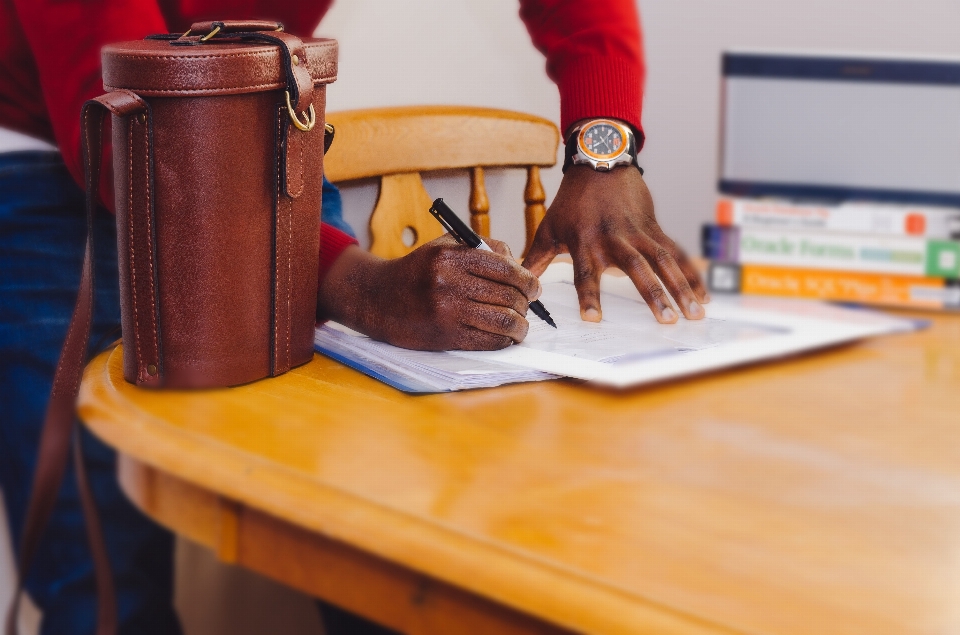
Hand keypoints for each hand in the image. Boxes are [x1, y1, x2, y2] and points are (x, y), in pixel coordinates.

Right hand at [318, 236, 541, 350]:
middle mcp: (449, 282)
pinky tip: (505, 337)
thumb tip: (518, 264)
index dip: (528, 280)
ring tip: (521, 325)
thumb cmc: (416, 271)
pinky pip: (488, 341)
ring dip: (520, 326)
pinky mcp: (445, 336)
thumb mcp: (444, 246)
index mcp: (450, 256)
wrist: (377, 299)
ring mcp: (447, 311)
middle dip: (526, 303)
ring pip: (504, 321)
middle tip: (527, 306)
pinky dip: (504, 340)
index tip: (534, 287)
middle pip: (508, 296)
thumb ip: (482, 247)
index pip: (506, 269)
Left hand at [522, 165, 708, 322]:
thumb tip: (518, 281)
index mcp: (586, 242)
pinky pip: (677, 253)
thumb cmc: (572, 200)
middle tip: (667, 320)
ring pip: (664, 261)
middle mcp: (615, 238)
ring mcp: (639, 233)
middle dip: (653, 295)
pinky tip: (704, 296)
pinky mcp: (655, 228)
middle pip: (636, 269)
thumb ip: (535, 259)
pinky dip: (692, 274)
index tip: (593, 318)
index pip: (586, 273)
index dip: (589, 295)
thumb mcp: (549, 228)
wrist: (600, 163)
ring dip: (681, 287)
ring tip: (694, 313)